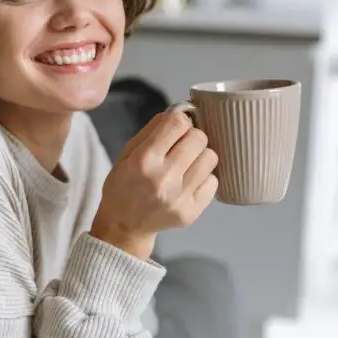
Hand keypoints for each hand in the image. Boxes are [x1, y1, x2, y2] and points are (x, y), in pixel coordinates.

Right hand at [90, 111, 217, 258]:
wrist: (124, 225)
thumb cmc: (123, 185)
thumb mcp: (126, 153)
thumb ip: (152, 130)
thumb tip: (180, 112)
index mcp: (144, 160)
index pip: (178, 123)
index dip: (179, 121)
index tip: (176, 128)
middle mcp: (163, 178)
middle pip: (199, 138)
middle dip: (192, 137)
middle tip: (182, 146)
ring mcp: (180, 197)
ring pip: (211, 158)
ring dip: (200, 156)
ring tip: (186, 164)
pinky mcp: (192, 212)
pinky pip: (213, 181)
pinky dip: (204, 177)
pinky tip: (189, 181)